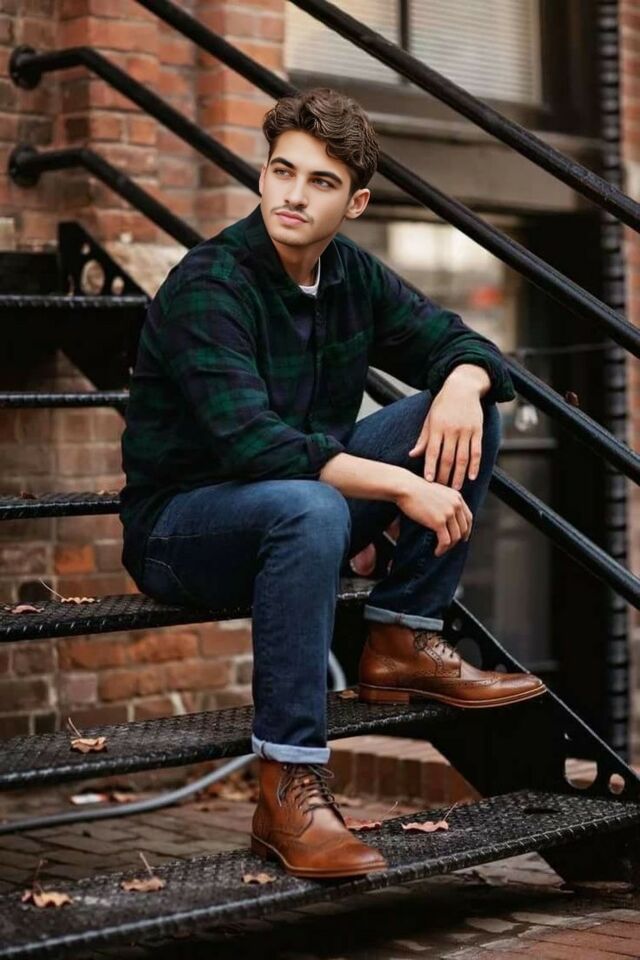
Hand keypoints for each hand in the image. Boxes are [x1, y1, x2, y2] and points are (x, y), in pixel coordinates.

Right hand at [395, 474, 472, 556]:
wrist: (406, 488)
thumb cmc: (416, 490)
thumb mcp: (438, 492)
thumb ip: (446, 502)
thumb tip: (447, 518)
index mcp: (457, 497)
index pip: (468, 518)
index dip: (467, 530)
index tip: (462, 537)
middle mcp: (456, 505)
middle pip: (463, 528)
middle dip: (457, 540)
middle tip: (449, 546)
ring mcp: (448, 513)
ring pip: (455, 537)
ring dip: (449, 546)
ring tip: (441, 550)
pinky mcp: (439, 521)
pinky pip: (445, 541)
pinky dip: (442, 549)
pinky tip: (436, 551)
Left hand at [409, 370, 486, 488]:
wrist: (463, 387)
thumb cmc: (442, 405)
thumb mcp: (430, 418)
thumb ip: (423, 438)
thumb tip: (412, 455)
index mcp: (437, 427)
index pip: (432, 451)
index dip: (430, 466)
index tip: (428, 481)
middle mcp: (452, 429)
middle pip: (448, 457)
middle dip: (444, 475)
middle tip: (441, 490)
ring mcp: (466, 430)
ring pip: (463, 457)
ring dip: (459, 475)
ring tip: (456, 488)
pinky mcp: (477, 430)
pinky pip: (477, 451)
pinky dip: (475, 465)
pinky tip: (471, 477)